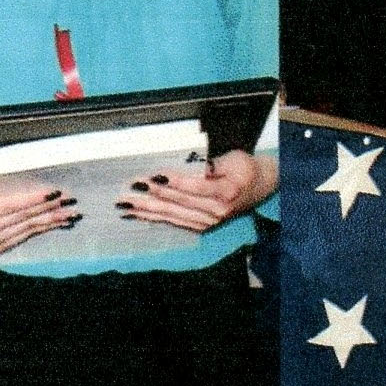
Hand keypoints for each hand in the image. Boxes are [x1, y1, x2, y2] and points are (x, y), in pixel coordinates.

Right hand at [0, 168, 77, 254]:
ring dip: (52, 221)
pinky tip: (58, 223)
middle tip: (71, 201)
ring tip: (71, 214)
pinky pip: (24, 236)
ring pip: (28, 230)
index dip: (33, 199)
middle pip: (24, 218)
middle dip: (50, 210)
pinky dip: (42, 230)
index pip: (11, 205)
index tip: (54, 192)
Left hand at [118, 150, 276, 232]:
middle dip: (152, 194)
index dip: (173, 181)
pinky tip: (137, 214)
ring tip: (126, 203)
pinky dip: (154, 218)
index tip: (153, 175)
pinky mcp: (200, 226)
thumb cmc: (245, 169)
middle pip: (179, 202)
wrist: (260, 187)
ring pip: (172, 214)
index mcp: (226, 192)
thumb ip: (213, 164)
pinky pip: (173, 221)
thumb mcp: (234, 159)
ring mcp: (207, 222)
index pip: (194, 187)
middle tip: (130, 186)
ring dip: (147, 208)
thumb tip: (196, 166)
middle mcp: (216, 211)